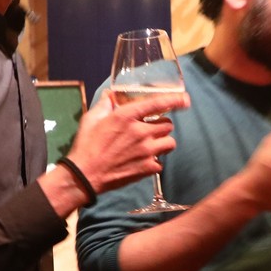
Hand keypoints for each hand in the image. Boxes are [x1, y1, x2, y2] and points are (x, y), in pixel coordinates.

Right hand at [64, 89, 188, 191]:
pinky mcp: (146, 168)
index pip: (158, 104)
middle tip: (152, 129)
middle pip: (168, 125)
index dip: (175, 100)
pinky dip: (155, 162)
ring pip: (170, 143)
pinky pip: (161, 163)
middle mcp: (140, 132)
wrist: (85, 175)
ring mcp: (146, 151)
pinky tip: (144, 161)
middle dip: (162, 125)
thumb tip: (110, 95)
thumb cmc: (86, 145)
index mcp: (127, 116)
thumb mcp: (91, 119)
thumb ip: (104, 105)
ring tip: (152, 145)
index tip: (185, 99)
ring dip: (163, 142)